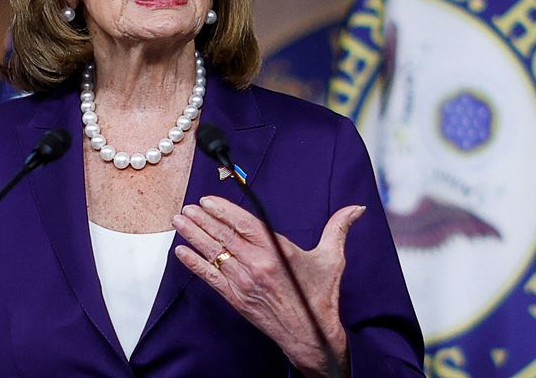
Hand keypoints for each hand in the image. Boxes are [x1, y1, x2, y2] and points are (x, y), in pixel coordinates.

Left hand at [172, 196, 365, 376]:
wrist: (312, 335)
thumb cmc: (320, 296)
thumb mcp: (332, 258)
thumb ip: (338, 228)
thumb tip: (356, 208)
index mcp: (277, 250)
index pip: (244, 223)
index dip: (223, 210)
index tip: (208, 200)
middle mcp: (257, 264)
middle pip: (223, 235)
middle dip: (202, 219)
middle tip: (186, 207)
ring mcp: (244, 282)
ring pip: (214, 253)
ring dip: (193, 236)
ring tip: (179, 221)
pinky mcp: (236, 298)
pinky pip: (209, 277)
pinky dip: (194, 264)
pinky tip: (181, 252)